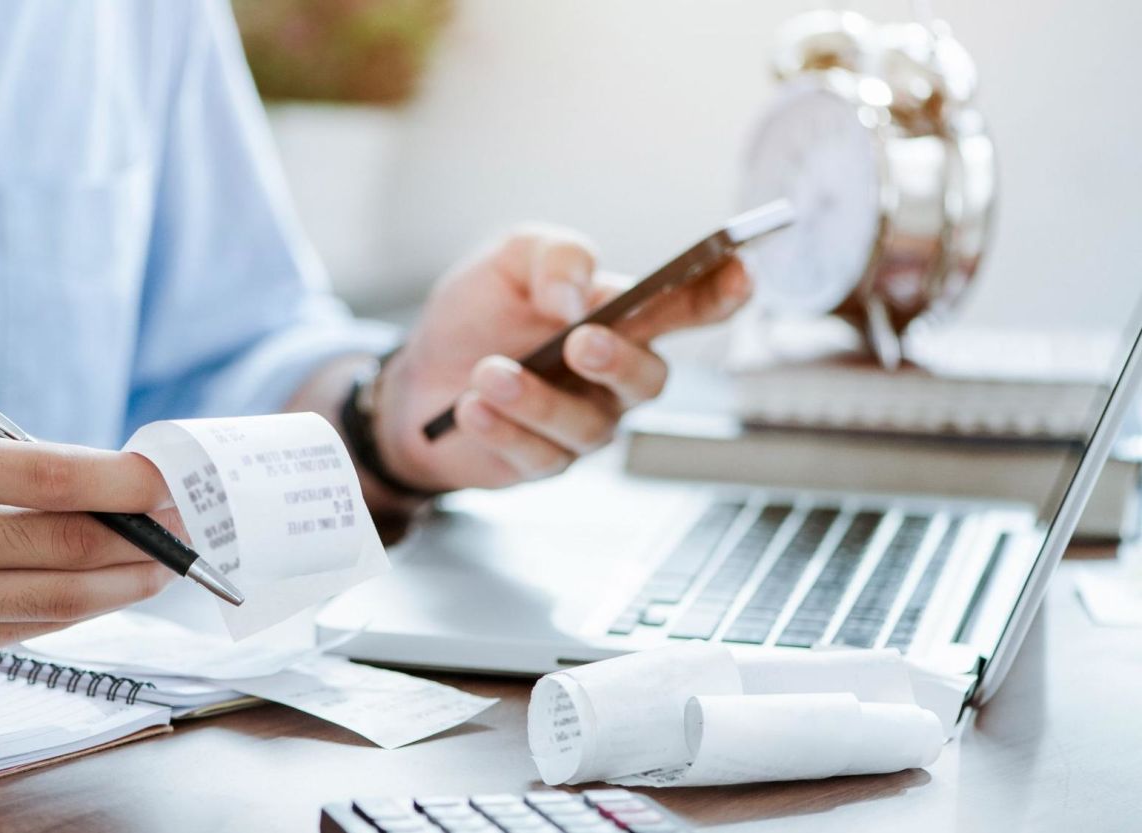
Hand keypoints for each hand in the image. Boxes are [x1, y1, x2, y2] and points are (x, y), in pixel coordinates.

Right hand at [0, 424, 180, 672]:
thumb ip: (11, 464)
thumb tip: (117, 486)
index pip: (49, 478)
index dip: (124, 483)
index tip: (171, 480)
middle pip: (66, 547)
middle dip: (143, 537)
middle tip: (187, 524)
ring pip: (58, 601)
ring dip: (127, 583)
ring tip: (165, 564)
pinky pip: (27, 630)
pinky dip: (78, 609)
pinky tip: (107, 589)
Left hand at [374, 226, 749, 491]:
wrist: (416, 374)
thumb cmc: (477, 315)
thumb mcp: (508, 261)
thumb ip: (554, 258)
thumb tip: (576, 296)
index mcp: (621, 318)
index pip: (686, 306)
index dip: (720, 292)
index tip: (737, 271)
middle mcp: (613, 377)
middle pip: (651, 379)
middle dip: (620, 361)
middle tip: (579, 342)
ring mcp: (582, 424)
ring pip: (589, 425)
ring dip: (537, 398)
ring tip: (487, 372)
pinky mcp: (542, 462)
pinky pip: (539, 456)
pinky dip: (503, 429)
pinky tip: (470, 407)